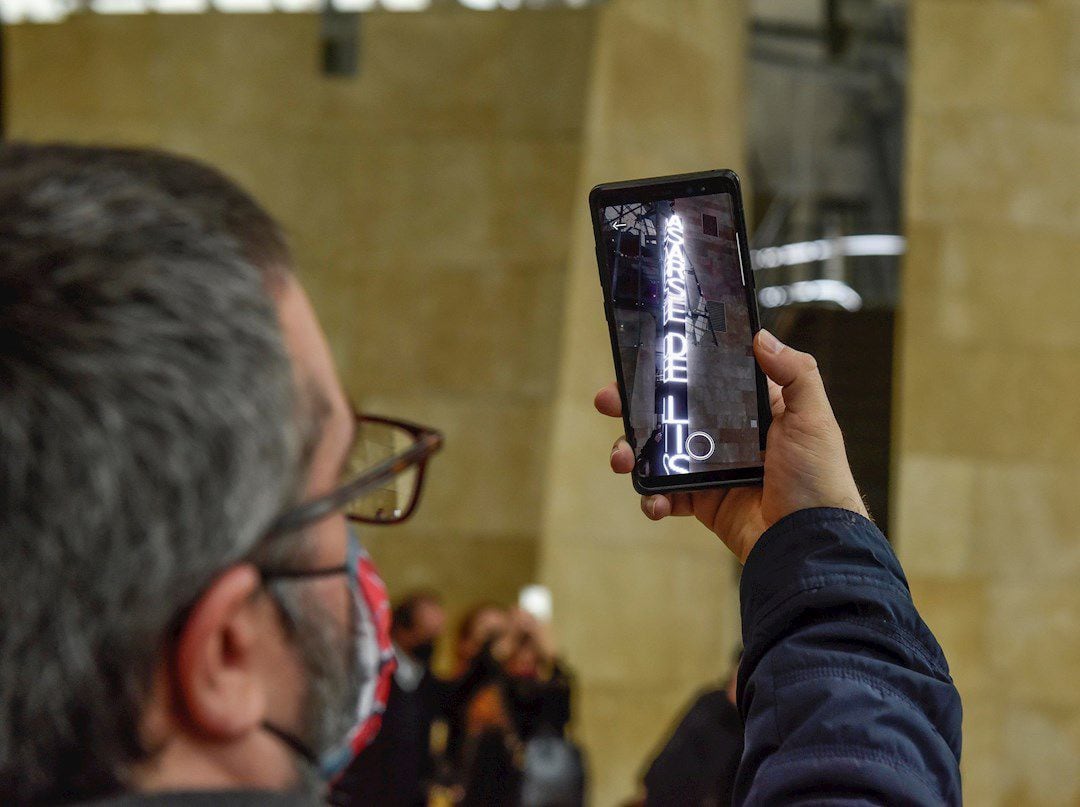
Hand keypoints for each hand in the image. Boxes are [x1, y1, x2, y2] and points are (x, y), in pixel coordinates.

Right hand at [595, 329, 866, 562]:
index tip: (644, 361)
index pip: (707, 379)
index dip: (675, 370)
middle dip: (635, 407)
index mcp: (753, 410)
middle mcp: (728, 436)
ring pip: (661, 453)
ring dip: (634, 452)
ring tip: (622, 458)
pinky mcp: (704, 502)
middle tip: (609, 401)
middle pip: (673, 413)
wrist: (810, 543)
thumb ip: (795, 373)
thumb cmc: (819, 479)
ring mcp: (712, 470)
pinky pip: (667, 496)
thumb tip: (762, 337)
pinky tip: (653, 501)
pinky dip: (653, 498)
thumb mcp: (813, 418)